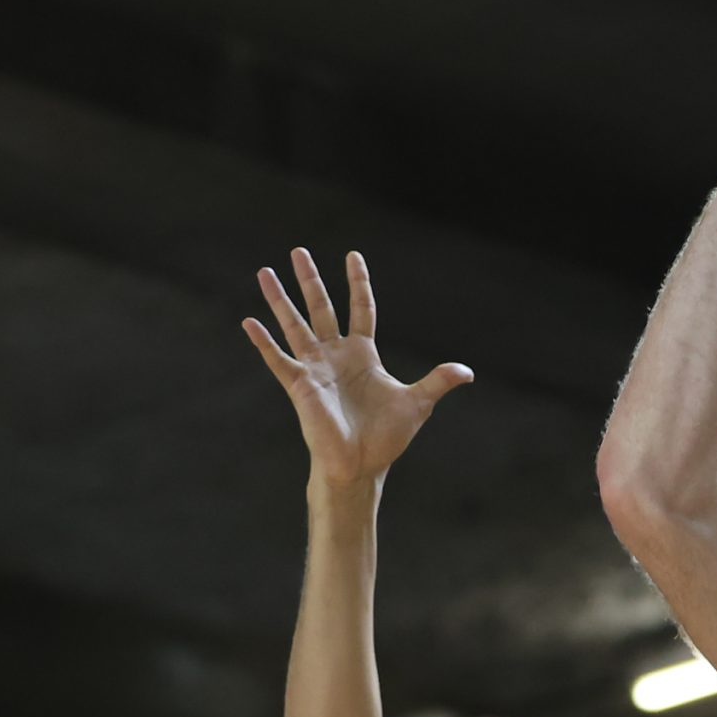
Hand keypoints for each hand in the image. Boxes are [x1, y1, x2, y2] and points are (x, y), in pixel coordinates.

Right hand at [243, 249, 470, 485]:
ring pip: (294, 325)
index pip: (360, 308)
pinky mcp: (300, 386)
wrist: (361, 466)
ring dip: (279, 300)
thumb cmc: (386, 438)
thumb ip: (438, 381)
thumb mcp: (417, 404)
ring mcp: (316, 369)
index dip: (358, 283)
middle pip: (321, 308)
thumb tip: (467, 372)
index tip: (352, 256)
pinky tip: (248, 322)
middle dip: (310, 280)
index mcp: (363, 355)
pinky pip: (278, 360)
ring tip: (264, 271)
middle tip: (298, 250)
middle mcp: (336, 356)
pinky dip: (263, 342)